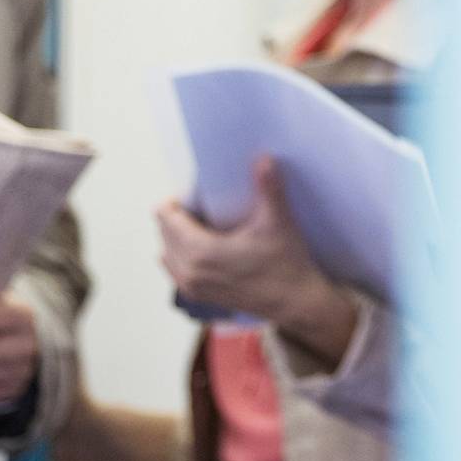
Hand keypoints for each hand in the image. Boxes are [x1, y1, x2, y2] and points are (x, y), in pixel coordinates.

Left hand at [157, 159, 358, 363]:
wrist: (296, 303)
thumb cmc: (287, 264)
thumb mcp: (278, 222)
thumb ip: (268, 188)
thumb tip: (264, 158)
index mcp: (201, 252)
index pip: (166, 218)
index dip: (179, 201)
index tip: (201, 194)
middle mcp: (190, 272)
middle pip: (164, 233)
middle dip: (179, 216)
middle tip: (207, 204)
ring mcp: (193, 287)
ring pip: (167, 251)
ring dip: (178, 236)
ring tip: (206, 224)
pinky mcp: (200, 296)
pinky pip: (175, 269)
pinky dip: (182, 254)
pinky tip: (205, 245)